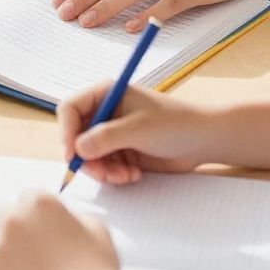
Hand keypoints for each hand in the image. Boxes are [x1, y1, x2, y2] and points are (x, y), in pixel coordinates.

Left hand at [0, 192, 121, 269]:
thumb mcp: (95, 228)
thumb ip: (73, 216)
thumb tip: (64, 220)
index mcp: (39, 203)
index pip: (27, 196)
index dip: (36, 212)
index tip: (42, 224)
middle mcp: (14, 220)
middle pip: (3, 212)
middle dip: (15, 224)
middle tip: (32, 244)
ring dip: (3, 246)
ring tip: (24, 264)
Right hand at [58, 83, 212, 184]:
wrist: (203, 141)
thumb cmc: (176, 124)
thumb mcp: (139, 129)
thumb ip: (106, 138)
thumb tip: (77, 148)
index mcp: (106, 94)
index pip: (70, 109)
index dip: (66, 132)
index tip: (73, 155)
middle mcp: (105, 112)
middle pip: (75, 137)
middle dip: (87, 159)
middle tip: (104, 174)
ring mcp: (112, 133)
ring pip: (88, 157)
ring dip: (103, 171)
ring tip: (125, 176)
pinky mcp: (121, 151)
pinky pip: (103, 167)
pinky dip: (113, 175)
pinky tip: (133, 175)